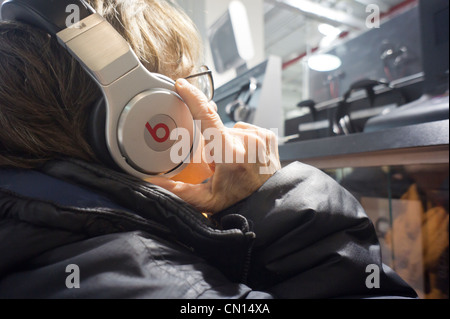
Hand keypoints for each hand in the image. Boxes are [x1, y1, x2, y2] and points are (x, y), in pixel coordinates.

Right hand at [148, 79, 280, 213]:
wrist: (267, 203)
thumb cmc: (239, 201)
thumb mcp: (206, 200)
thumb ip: (177, 190)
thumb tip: (152, 183)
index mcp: (230, 154)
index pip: (207, 117)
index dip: (192, 98)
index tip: (181, 85)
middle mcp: (247, 142)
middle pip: (216, 130)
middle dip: (212, 145)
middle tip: (218, 166)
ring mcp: (260, 137)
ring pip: (230, 130)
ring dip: (226, 143)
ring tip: (233, 163)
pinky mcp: (268, 135)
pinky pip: (244, 130)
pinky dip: (240, 141)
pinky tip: (244, 156)